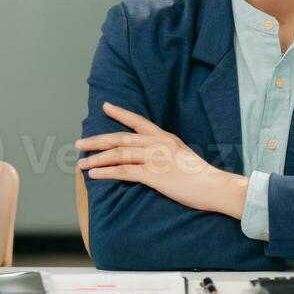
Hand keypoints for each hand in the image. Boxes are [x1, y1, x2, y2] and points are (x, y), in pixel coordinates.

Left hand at [75, 102, 246, 218]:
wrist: (214, 186)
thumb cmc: (200, 176)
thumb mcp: (182, 155)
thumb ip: (165, 152)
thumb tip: (150, 157)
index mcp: (165, 137)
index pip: (138, 121)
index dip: (120, 113)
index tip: (105, 106)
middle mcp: (157, 143)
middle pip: (120, 138)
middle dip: (96, 140)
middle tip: (79, 143)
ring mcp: (155, 158)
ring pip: (118, 154)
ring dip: (96, 159)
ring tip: (81, 163)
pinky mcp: (153, 175)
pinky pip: (124, 171)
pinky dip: (106, 172)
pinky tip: (94, 174)